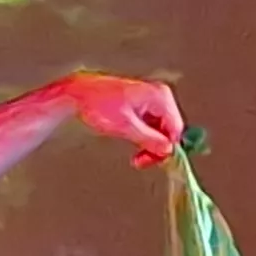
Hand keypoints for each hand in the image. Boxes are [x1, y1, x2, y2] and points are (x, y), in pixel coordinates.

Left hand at [59, 73, 186, 167]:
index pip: (175, 129)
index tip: (155, 161)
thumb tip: (167, 150)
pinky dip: (145, 138)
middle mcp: (160, 96)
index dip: (167, 148)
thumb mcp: (125, 126)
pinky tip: (134, 144)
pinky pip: (152, 126)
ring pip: (162, 130)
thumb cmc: (98, 103)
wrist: (79, 94)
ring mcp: (152, 100)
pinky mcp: (144, 106)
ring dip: (150, 145)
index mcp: (159, 96)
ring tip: (136, 156)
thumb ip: (149, 139)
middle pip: (170, 130)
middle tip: (142, 160)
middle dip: (157, 148)